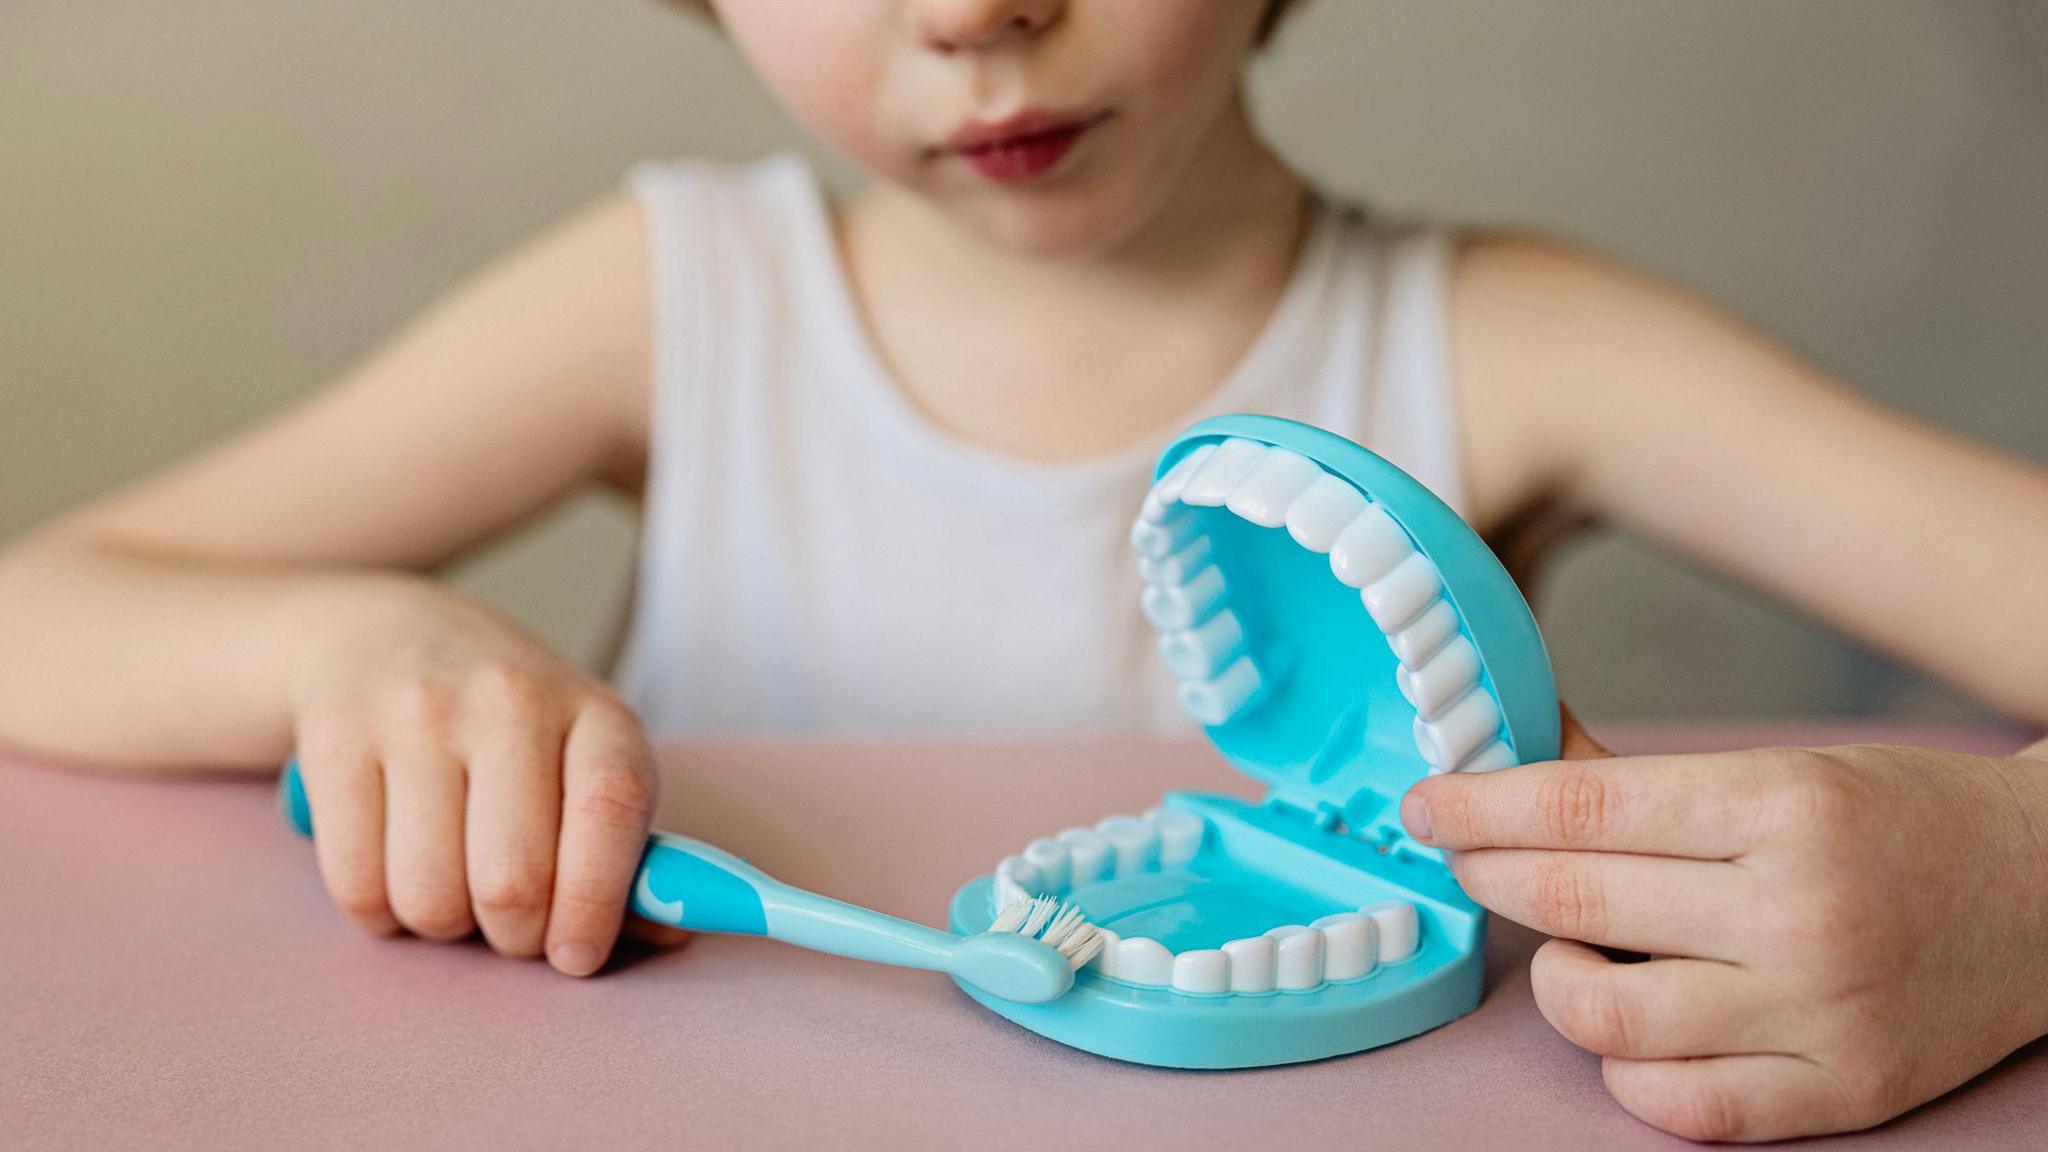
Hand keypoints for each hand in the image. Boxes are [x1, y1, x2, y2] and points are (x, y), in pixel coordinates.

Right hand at [287, 578, 680, 974]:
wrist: (380, 634)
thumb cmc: (506, 727)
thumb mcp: (581, 761)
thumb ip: (625, 851)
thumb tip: (675, 928)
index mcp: (594, 712)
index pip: (611, 811)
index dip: (599, 902)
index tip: (576, 956)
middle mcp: (509, 699)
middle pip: (514, 882)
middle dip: (514, 936)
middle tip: (511, 924)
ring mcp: (417, 712)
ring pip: (429, 897)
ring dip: (442, 926)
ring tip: (450, 883)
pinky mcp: (336, 738)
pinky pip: (357, 884)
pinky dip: (379, 912)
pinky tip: (393, 870)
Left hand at [1401, 708, 2047, 1141]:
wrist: (2046, 896)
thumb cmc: (1897, 821)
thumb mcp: (1776, 767)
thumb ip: (1635, 774)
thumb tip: (1508, 757)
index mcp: (1783, 807)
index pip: (1580, 809)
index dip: (1480, 807)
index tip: (1428, 806)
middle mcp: (1800, 914)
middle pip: (1576, 902)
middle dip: (1490, 875)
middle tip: (1465, 857)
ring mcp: (1818, 1016)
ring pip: (1606, 1017)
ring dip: (1553, 975)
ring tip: (1566, 943)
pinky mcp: (1838, 1094)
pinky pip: (1675, 1104)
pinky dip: (1622, 1066)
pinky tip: (1628, 1019)